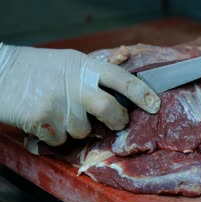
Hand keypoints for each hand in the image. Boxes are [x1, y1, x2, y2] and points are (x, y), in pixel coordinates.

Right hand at [0, 43, 159, 145]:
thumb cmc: (38, 68)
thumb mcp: (70, 60)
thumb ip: (96, 68)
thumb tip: (126, 56)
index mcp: (84, 67)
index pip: (121, 79)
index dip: (140, 93)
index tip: (155, 105)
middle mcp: (75, 84)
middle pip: (109, 109)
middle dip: (117, 121)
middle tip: (117, 123)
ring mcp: (59, 103)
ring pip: (83, 130)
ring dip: (74, 128)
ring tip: (60, 112)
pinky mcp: (43, 120)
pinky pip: (61, 140)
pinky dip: (55, 135)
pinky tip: (45, 120)